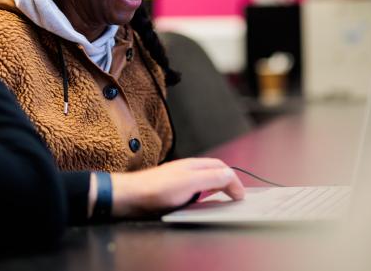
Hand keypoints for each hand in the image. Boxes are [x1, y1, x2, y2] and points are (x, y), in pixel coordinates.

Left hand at [108, 158, 244, 217]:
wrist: (130, 197)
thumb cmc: (154, 189)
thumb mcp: (189, 182)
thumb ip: (211, 178)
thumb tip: (230, 175)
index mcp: (193, 165)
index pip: (221, 167)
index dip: (234, 180)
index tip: (240, 195)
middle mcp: (186, 170)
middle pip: (213, 171)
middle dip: (227, 180)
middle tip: (236, 195)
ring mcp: (178, 180)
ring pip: (203, 181)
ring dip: (215, 187)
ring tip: (223, 198)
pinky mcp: (170, 191)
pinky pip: (192, 191)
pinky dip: (203, 196)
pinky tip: (199, 204)